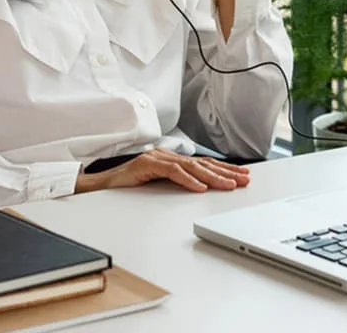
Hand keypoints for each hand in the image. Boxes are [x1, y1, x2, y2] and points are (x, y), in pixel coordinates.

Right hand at [74, 149, 250, 193]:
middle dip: (225, 172)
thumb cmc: (129, 187)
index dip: (223, 170)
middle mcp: (167, 156)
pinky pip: (172, 172)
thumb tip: (202, 189)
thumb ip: (177, 183)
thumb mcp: (159, 185)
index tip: (241, 176)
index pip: (203, 164)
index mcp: (172, 160)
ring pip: (191, 167)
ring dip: (212, 176)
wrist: (102, 186)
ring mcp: (157, 158)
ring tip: (228, 185)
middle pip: (202, 164)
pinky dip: (188, 180)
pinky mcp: (147, 165)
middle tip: (244, 179)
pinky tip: (200, 187)